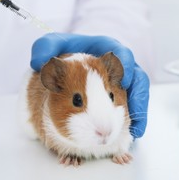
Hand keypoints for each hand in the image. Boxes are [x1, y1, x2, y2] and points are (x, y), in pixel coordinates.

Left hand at [31, 33, 149, 137]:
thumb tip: (39, 61)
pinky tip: (133, 134)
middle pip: (137, 77)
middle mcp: (119, 67)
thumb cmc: (65, 52)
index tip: (123, 75)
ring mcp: (122, 83)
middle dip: (137, 93)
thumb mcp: (53, 45)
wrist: (65, 68)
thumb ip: (46, 47)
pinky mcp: (121, 99)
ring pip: (138, 96)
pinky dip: (135, 121)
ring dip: (139, 112)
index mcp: (107, 50)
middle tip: (133, 107)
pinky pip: (133, 109)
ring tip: (136, 129)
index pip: (122, 54)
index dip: (125, 64)